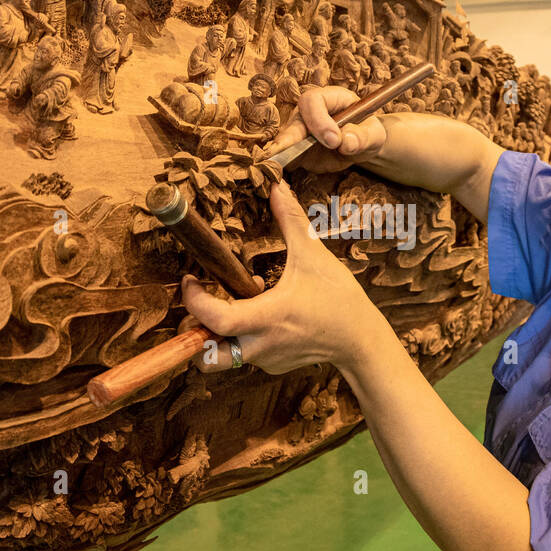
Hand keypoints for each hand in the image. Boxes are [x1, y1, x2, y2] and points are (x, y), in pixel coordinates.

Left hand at [178, 180, 385, 374]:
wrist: (360, 340)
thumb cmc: (339, 299)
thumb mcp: (313, 255)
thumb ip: (291, 219)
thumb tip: (276, 185)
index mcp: (268, 316)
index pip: (216, 319)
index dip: (194, 301)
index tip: (190, 279)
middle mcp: (261, 344)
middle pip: (207, 358)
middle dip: (192, 336)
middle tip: (198, 307)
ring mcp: (265, 359)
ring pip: (222, 358)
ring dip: (214, 338)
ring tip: (228, 309)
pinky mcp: (272, 365)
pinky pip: (243, 356)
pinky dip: (240, 338)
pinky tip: (257, 316)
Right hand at [262, 85, 387, 172]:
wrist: (359, 146)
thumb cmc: (365, 132)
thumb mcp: (373, 134)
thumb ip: (363, 136)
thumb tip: (347, 142)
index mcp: (328, 98)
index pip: (313, 101)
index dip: (319, 120)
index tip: (334, 141)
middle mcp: (308, 112)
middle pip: (293, 121)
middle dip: (289, 138)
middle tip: (286, 153)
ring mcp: (298, 131)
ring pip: (284, 140)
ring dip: (281, 153)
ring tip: (276, 165)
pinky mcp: (295, 150)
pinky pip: (284, 157)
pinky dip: (281, 165)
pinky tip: (276, 174)